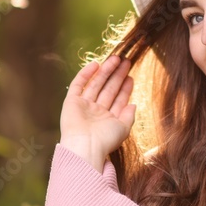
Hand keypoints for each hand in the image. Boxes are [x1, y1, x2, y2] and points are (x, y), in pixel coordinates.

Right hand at [59, 56, 135, 171]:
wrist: (85, 146)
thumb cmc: (105, 141)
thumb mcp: (123, 129)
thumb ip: (129, 116)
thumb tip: (134, 104)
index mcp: (108, 119)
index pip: (118, 99)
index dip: (125, 88)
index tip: (131, 76)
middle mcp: (96, 111)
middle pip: (108, 89)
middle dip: (117, 75)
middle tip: (126, 62)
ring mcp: (84, 106)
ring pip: (96, 84)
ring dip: (106, 71)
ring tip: (116, 59)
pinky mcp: (71, 102)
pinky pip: (78, 84)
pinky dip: (86, 74)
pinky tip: (96, 65)